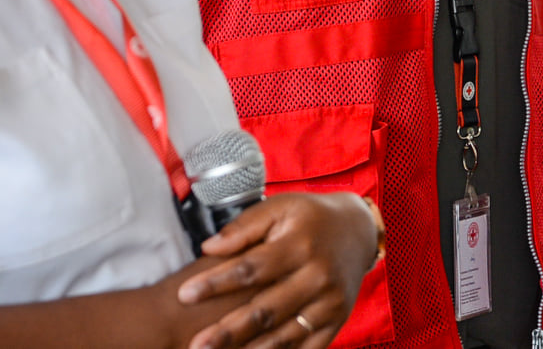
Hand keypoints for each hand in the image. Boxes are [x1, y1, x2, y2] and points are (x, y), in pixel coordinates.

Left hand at [176, 192, 378, 348]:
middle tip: (196, 345)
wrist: (358, 231)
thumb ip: (244, 226)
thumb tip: (209, 247)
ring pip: (285, 337)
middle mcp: (318, 277)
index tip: (184, 295)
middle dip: (228, 332)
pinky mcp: (337, 322)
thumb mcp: (279, 207)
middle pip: (266, 310)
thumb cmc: (309, 217)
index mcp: (300, 245)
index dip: (217, 283)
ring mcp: (330, 304)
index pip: (252, 269)